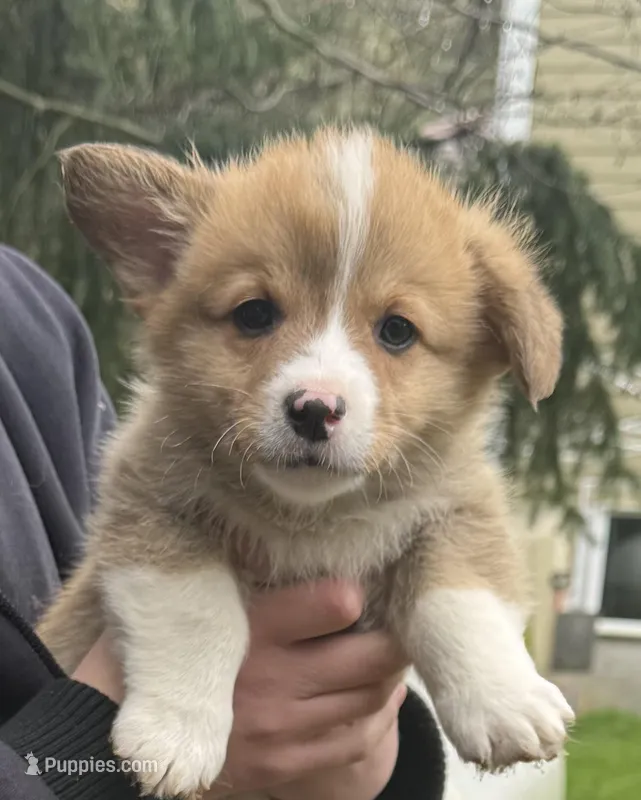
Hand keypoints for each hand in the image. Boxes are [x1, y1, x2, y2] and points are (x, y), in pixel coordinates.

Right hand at [72, 580, 407, 799]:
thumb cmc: (157, 645)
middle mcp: (272, 681)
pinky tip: (372, 694)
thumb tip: (291, 523)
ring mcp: (280, 731)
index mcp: (253, 629)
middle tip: (396, 619)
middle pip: (370, 656)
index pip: (338, 601)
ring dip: (389, 675)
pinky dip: (376, 716)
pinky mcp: (283, 765)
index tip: (361, 582)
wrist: (109, 729)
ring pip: (370, 699)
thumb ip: (245, 565)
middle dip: (392, 635)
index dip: (358, 589)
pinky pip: (356, 743)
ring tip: (387, 653)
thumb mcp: (193, 594)